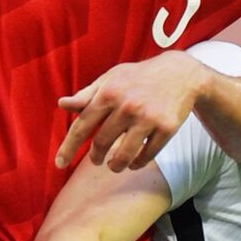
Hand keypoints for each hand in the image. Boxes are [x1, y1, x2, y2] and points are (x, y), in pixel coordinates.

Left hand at [55, 51, 210, 171]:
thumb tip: (62, 105)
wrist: (181, 74)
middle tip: (97, 160)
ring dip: (116, 165)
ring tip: (114, 166)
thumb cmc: (139, 77)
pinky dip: (138, 163)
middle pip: (102, 143)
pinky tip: (134, 162)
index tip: (60, 164)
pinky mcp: (167, 128)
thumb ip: (87, 94)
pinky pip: (147, 155)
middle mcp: (127, 106)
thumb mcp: (112, 79)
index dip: (69, 147)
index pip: (82, 126)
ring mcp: (148, 118)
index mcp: (109, 93)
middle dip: (96, 157)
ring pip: (124, 155)